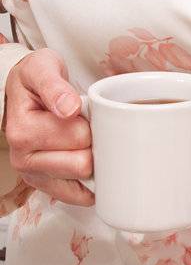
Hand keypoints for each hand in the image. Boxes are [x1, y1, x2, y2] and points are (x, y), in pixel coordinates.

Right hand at [2, 49, 92, 205]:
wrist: (24, 88)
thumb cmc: (35, 78)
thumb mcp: (42, 68)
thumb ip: (55, 86)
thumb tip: (68, 108)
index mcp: (23, 132)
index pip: (80, 138)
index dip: (91, 123)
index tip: (83, 111)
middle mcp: (23, 158)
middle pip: (83, 164)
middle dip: (92, 144)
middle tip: (86, 126)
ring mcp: (33, 174)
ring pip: (83, 180)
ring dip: (91, 161)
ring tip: (83, 141)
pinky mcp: (44, 184)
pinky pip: (78, 196)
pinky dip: (89, 183)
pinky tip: (90, 166)